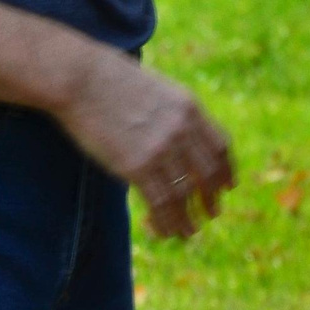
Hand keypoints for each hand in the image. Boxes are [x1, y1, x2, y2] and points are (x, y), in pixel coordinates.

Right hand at [48, 47, 235, 238]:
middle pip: (208, 174)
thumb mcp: (156, 89)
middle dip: (211, 198)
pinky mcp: (137, 166)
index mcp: (189, 107)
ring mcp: (160, 149)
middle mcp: (181, 129)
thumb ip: (172, 114)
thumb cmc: (111, 80)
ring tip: (189, 231)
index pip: (220, 146)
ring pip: (185, 194)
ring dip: (189, 218)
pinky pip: (160, 203)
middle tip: (211, 214)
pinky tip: (164, 231)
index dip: (226, 171)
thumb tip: (179, 139)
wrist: (81, 78)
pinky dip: (166, 222)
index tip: (227, 187)